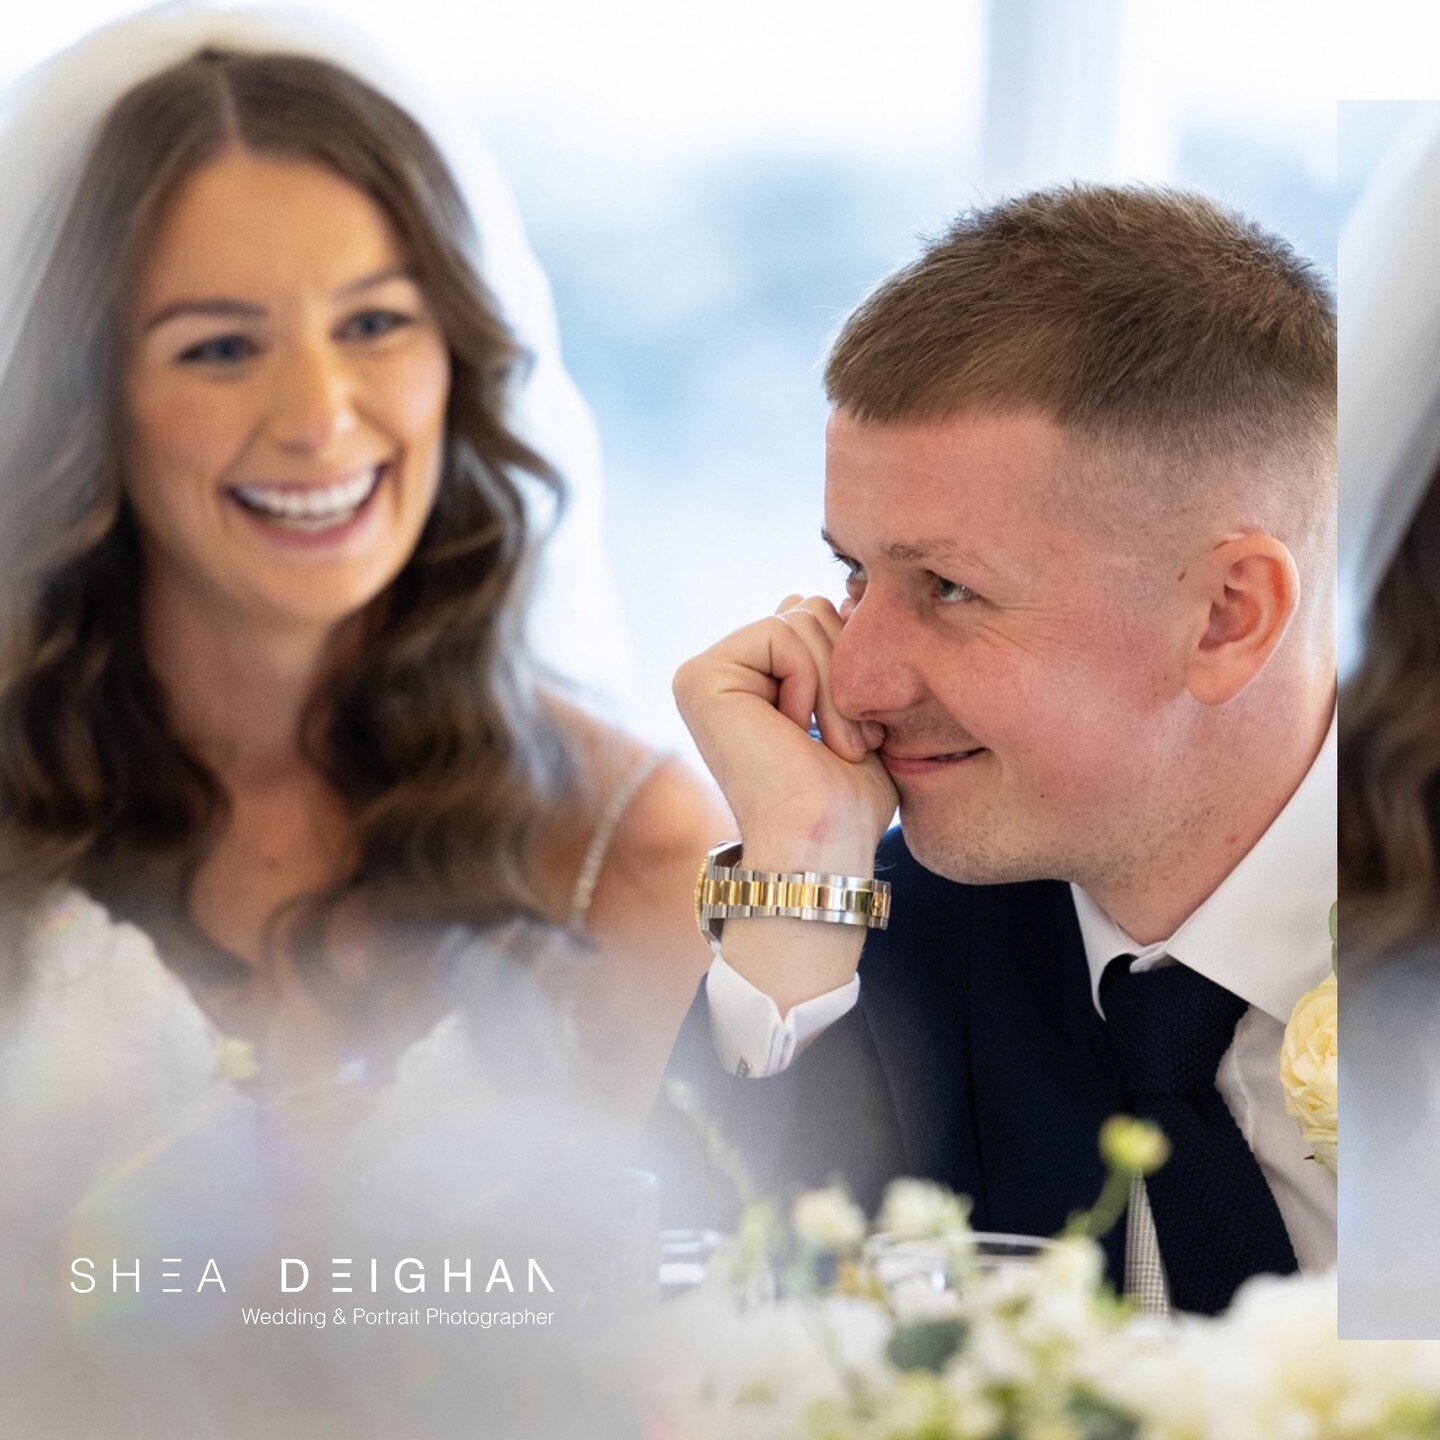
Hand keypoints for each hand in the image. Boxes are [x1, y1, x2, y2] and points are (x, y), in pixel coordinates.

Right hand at [673, 595, 897, 876]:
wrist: (822, 847)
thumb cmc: (846, 801)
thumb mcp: (848, 710)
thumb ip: (826, 653)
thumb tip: (800, 594)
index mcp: (748, 680)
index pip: (813, 618)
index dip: (852, 664)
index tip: (857, 734)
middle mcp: (718, 673)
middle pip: (809, 608)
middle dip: (846, 671)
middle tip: (850, 741)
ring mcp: (702, 674)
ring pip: (802, 616)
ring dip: (836, 685)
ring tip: (835, 744)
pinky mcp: (699, 677)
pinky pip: (782, 631)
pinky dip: (813, 681)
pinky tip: (802, 732)